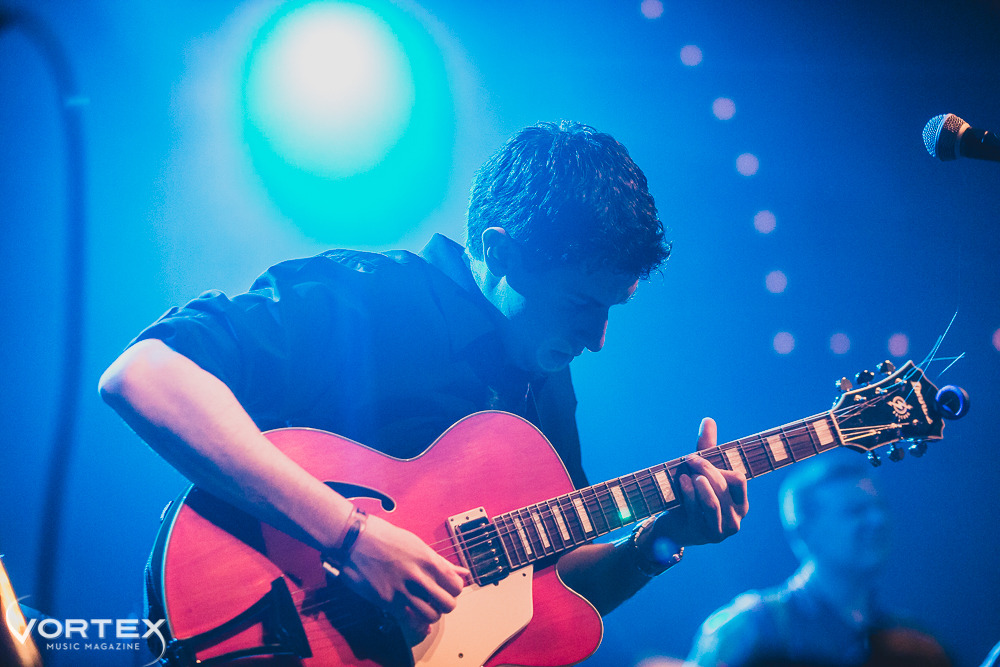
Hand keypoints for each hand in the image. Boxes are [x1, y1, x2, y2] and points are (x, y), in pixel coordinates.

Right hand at [338, 514, 468, 642]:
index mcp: (427, 558)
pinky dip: (415, 624)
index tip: (447, 588)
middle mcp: (417, 574)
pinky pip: (409, 620)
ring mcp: (402, 589)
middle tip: (437, 600)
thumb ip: (439, 561)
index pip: (456, 584)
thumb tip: (462, 571)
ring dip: (430, 615)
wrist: (353, 539)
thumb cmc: (383, 536)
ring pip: (431, 615)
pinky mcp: (386, 600)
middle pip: (447, 603)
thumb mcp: (415, 543)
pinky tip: (412, 618)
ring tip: (424, 608)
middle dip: (445, 605)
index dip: (454, 590)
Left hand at [649, 418, 748, 547]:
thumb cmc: (691, 497)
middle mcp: (735, 519)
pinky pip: (699, 512)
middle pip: (724, 487)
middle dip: (705, 469)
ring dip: (700, 484)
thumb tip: (708, 419)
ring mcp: (721, 530)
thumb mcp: (700, 473)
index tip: (696, 455)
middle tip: (689, 459)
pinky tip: (682, 482)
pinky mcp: (703, 536)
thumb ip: (707, 448)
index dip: (717, 465)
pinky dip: (690, 495)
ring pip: (713, 502)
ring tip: (688, 473)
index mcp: (740, 503)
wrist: (672, 528)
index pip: (738, 479)